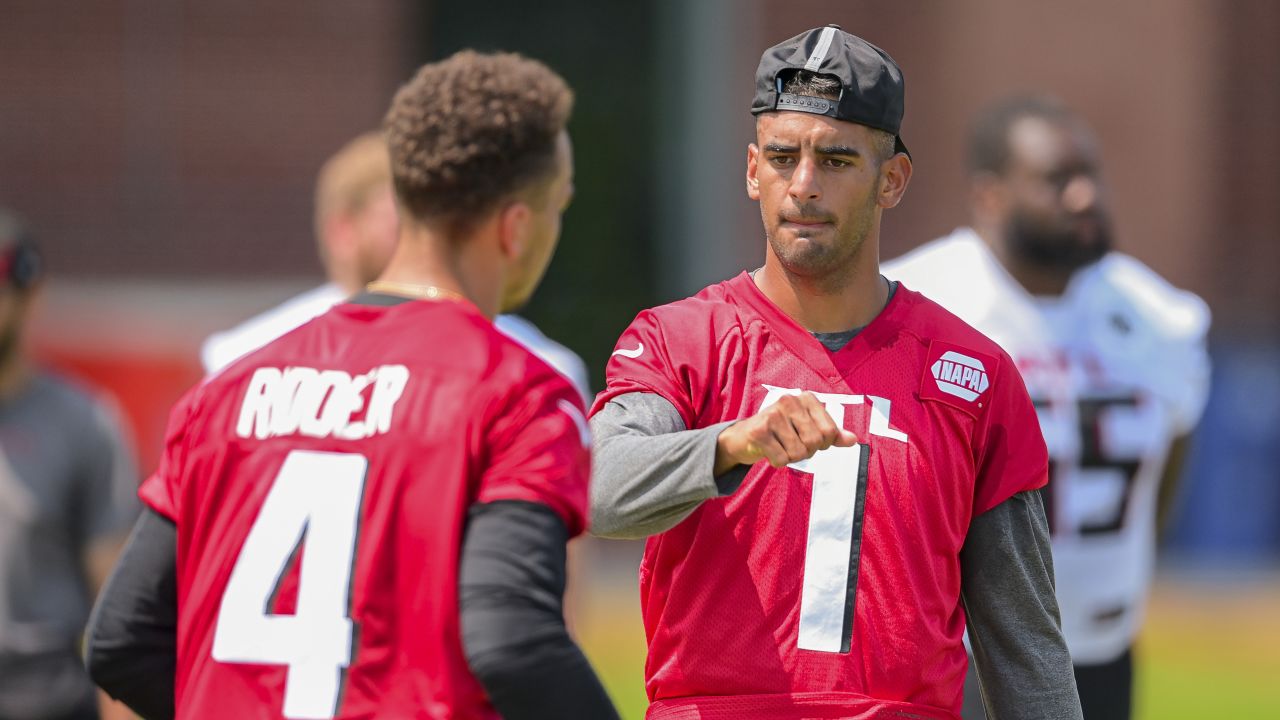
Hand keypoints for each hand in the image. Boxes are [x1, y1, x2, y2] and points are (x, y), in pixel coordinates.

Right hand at [714, 392, 857, 474]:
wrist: (744, 436)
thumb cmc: (781, 431)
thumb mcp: (808, 428)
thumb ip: (831, 434)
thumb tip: (853, 440)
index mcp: (806, 398)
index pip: (830, 431)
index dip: (822, 443)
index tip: (807, 438)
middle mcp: (789, 400)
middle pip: (815, 442)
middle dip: (806, 451)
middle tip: (791, 443)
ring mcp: (773, 414)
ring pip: (799, 452)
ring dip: (791, 457)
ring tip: (780, 446)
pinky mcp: (758, 431)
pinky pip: (782, 459)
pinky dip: (778, 462)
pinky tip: (769, 450)